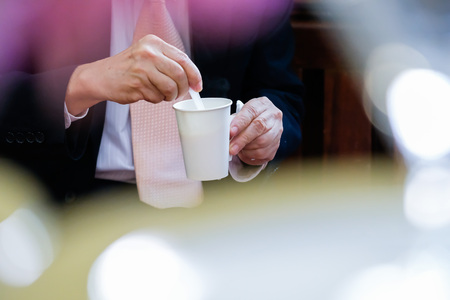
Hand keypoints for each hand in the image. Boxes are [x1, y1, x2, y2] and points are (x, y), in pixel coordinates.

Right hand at [65, 34, 201, 115]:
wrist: (101, 76)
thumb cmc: (129, 68)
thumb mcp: (148, 56)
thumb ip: (169, 64)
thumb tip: (193, 81)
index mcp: (154, 43)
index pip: (183, 59)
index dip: (194, 75)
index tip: (198, 86)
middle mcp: (148, 53)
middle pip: (180, 75)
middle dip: (183, 89)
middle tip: (178, 94)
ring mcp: (142, 69)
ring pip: (170, 88)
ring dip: (169, 96)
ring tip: (160, 93)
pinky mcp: (136, 85)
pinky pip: (157, 97)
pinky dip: (155, 99)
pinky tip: (146, 93)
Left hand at [229, 97, 282, 164]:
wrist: (266, 121)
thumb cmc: (250, 117)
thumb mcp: (242, 113)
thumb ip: (234, 121)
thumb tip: (225, 133)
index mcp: (262, 104)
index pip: (251, 112)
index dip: (240, 123)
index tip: (231, 132)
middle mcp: (273, 115)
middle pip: (258, 128)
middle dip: (242, 139)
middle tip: (231, 148)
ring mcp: (278, 130)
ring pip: (263, 142)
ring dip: (247, 149)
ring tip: (238, 150)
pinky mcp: (278, 143)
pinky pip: (265, 153)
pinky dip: (253, 156)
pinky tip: (246, 153)